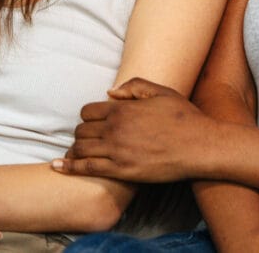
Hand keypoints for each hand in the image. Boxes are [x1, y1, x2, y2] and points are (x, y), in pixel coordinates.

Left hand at [51, 77, 214, 181]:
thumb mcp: (163, 92)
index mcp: (124, 109)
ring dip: (75, 149)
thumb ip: (135, 87)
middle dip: (82, 133)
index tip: (96, 121)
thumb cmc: (185, 118)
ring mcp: (116, 151)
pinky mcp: (120, 170)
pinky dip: (69, 167)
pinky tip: (59, 167)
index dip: (89, 115)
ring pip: (79, 149)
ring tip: (75, 152)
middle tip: (89, 137)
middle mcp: (115, 129)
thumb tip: (110, 92)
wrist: (200, 146)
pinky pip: (85, 168)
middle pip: (81, 130)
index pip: (88, 111)